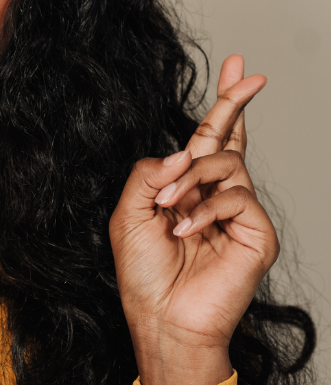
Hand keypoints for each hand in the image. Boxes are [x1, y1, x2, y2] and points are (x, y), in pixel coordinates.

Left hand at [109, 55, 278, 384]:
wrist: (161, 318)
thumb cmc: (143, 272)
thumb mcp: (128, 213)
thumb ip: (149, 174)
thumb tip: (183, 151)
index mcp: (187, 188)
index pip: (209, 139)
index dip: (224, 104)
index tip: (235, 67)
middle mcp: (216, 195)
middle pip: (231, 138)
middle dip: (236, 102)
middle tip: (248, 75)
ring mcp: (239, 214)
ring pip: (226, 164)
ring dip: (191, 179)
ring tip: (167, 207)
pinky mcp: (257, 235)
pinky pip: (237, 199)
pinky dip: (204, 210)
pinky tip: (184, 230)